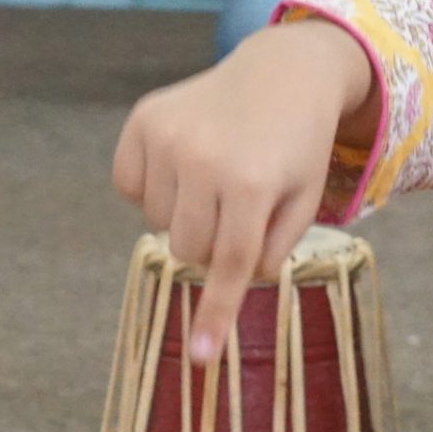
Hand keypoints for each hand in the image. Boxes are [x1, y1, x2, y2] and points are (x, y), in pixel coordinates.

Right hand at [112, 21, 375, 361]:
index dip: (215, 315)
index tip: (199, 357)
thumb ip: (271, 249)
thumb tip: (231, 286)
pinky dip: (153, 187)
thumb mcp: (303, 201)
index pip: (230, 265)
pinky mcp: (143, 119)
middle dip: (212, 245)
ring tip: (217, 177)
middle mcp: (205, 160)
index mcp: (254, 185)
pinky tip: (186, 162)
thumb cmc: (298, 148)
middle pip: (188, 250)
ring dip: (185, 215)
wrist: (283, 74)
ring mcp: (168, 136)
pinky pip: (129, 188)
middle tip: (239, 210)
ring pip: (157, 222)